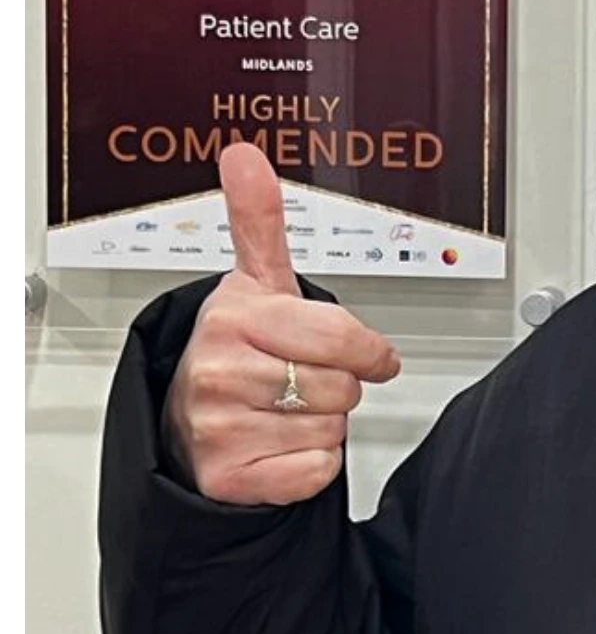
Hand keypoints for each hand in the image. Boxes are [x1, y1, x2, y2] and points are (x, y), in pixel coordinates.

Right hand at [163, 144, 399, 504]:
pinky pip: (315, 472)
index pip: (339, 336)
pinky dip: (310, 465)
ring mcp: (220, 427)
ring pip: (332, 429)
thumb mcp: (254, 280)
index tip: (372, 354)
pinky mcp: (229, 477)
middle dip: (337, 385)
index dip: (368, 349)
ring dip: (322, 424)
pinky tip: (279, 444)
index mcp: (234, 318)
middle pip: (343, 387)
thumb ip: (258, 219)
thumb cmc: (234, 350)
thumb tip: (245, 156)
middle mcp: (221, 372)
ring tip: (284, 409)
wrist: (184, 420)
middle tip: (303, 378)